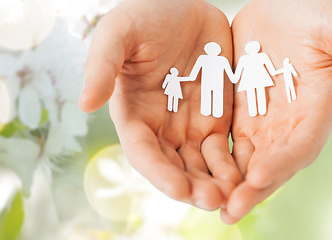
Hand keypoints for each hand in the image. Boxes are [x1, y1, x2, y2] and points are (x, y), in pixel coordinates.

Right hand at [79, 0, 239, 210]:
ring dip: (215, 183)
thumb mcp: (118, 33)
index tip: (179, 189)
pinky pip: (226, 149)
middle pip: (175, 168)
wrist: (185, 3)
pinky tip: (247, 177)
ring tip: (233, 196)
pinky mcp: (217, 119)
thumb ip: (102, 66)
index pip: (144, 153)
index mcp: (133, 115)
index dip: (160, 173)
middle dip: (192, 187)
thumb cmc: (146, 15)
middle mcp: (161, 128)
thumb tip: (84, 104)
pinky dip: (234, 165)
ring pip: (202, 165)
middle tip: (214, 200)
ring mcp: (190, 126)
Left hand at [221, 0, 331, 223]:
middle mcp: (294, 122)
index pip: (303, 143)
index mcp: (319, 107)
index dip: (283, 161)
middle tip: (231, 210)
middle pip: (275, 162)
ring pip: (250, 159)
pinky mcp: (243, 112)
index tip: (259, 176)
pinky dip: (218, 161)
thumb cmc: (315, 11)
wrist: (282, 3)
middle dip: (254, 188)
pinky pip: (230, 142)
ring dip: (233, 184)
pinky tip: (199, 176)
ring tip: (212, 204)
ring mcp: (267, 120)